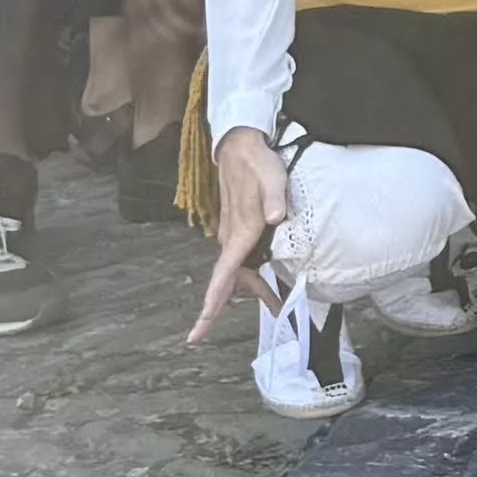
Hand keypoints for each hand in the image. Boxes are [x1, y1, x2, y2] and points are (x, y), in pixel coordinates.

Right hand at [192, 128, 291, 340]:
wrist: (241, 148)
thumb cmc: (258, 164)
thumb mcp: (272, 178)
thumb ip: (274, 199)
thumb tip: (274, 218)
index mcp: (240, 232)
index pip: (223, 275)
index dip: (212, 303)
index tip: (199, 328)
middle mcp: (232, 239)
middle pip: (229, 281)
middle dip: (228, 307)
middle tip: (237, 327)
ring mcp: (234, 235)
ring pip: (240, 272)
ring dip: (254, 290)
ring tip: (277, 305)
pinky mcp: (240, 230)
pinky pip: (244, 260)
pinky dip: (255, 274)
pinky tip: (269, 281)